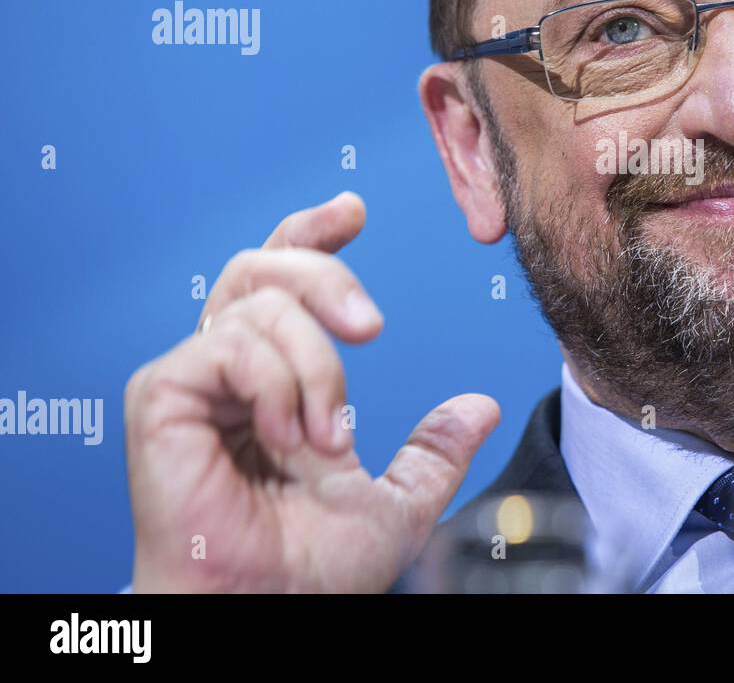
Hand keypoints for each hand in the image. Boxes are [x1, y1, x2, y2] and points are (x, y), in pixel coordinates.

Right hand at [124, 192, 498, 591]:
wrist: (269, 610)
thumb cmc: (312, 569)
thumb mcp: (397, 500)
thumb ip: (434, 450)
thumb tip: (481, 408)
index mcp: (273, 376)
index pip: (284, 278)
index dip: (313, 235)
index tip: (354, 211)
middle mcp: (227, 366)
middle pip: (268, 266)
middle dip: (328, 276)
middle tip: (372, 327)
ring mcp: (192, 377)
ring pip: (263, 305)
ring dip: (317, 371)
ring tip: (324, 440)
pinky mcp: (163, 395)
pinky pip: (233, 344)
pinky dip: (279, 387)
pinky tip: (286, 439)